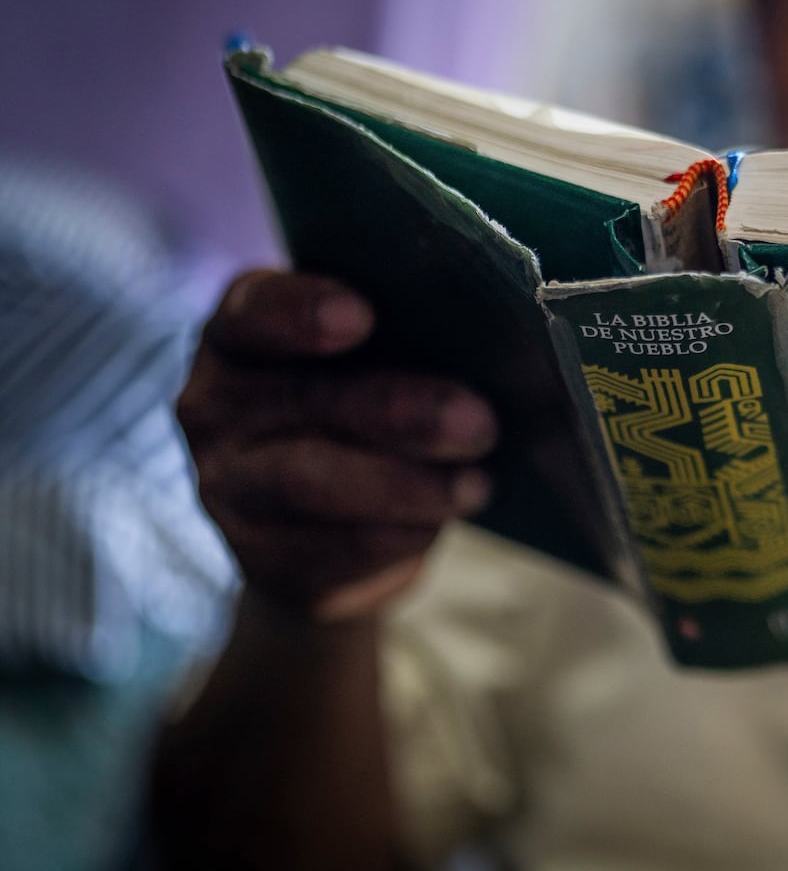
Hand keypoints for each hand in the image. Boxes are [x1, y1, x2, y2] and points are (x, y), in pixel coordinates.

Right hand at [178, 270, 497, 619]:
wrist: (333, 528)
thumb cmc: (370, 411)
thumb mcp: (377, 362)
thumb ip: (405, 340)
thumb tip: (489, 343)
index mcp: (241, 333)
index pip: (253, 310)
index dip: (300, 311)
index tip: (362, 317)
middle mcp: (215, 407)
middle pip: (302, 399)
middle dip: (399, 410)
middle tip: (478, 421)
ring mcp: (228, 488)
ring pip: (312, 481)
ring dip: (408, 484)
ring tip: (477, 484)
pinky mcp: (261, 561)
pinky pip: (330, 549)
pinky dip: (399, 534)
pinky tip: (444, 519)